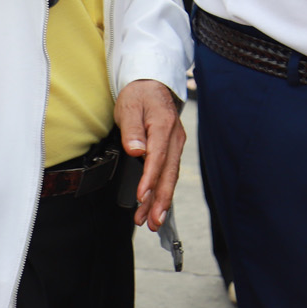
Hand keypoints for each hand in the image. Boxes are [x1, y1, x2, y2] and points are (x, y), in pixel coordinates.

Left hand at [115, 79, 185, 228]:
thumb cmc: (139, 96)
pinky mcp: (173, 149)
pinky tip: (156, 205)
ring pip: (171, 175)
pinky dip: (164, 190)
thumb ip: (132, 129)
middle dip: (161, 199)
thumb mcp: (130, 107)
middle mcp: (174, 137)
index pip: (157, 156)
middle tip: (153, 221)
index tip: (141, 196)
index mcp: (163, 125)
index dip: (150, 178)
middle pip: (169, 172)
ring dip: (162, 200)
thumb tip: (136, 149)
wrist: (152, 86)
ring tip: (153, 221)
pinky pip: (170, 172)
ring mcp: (176, 143)